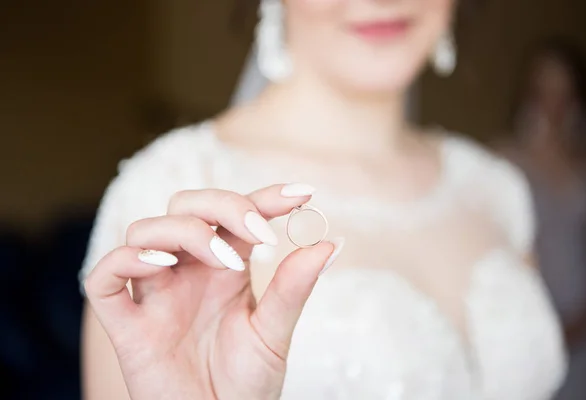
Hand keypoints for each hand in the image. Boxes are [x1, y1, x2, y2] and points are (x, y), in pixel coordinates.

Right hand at [84, 184, 341, 399]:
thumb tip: (330, 244)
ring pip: (144, 230)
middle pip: (185, 207)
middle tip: (260, 232)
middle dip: (221, 206)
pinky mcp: (126, 324)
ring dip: (184, 232)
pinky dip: (126, 261)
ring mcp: (154, 293)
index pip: (236, 214)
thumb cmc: (246, 383)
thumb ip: (293, 288)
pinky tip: (162, 265)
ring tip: (225, 261)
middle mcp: (187, 271)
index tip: (302, 194)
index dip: (265, 196)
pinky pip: (104, 278)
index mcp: (224, 266)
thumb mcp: (274, 333)